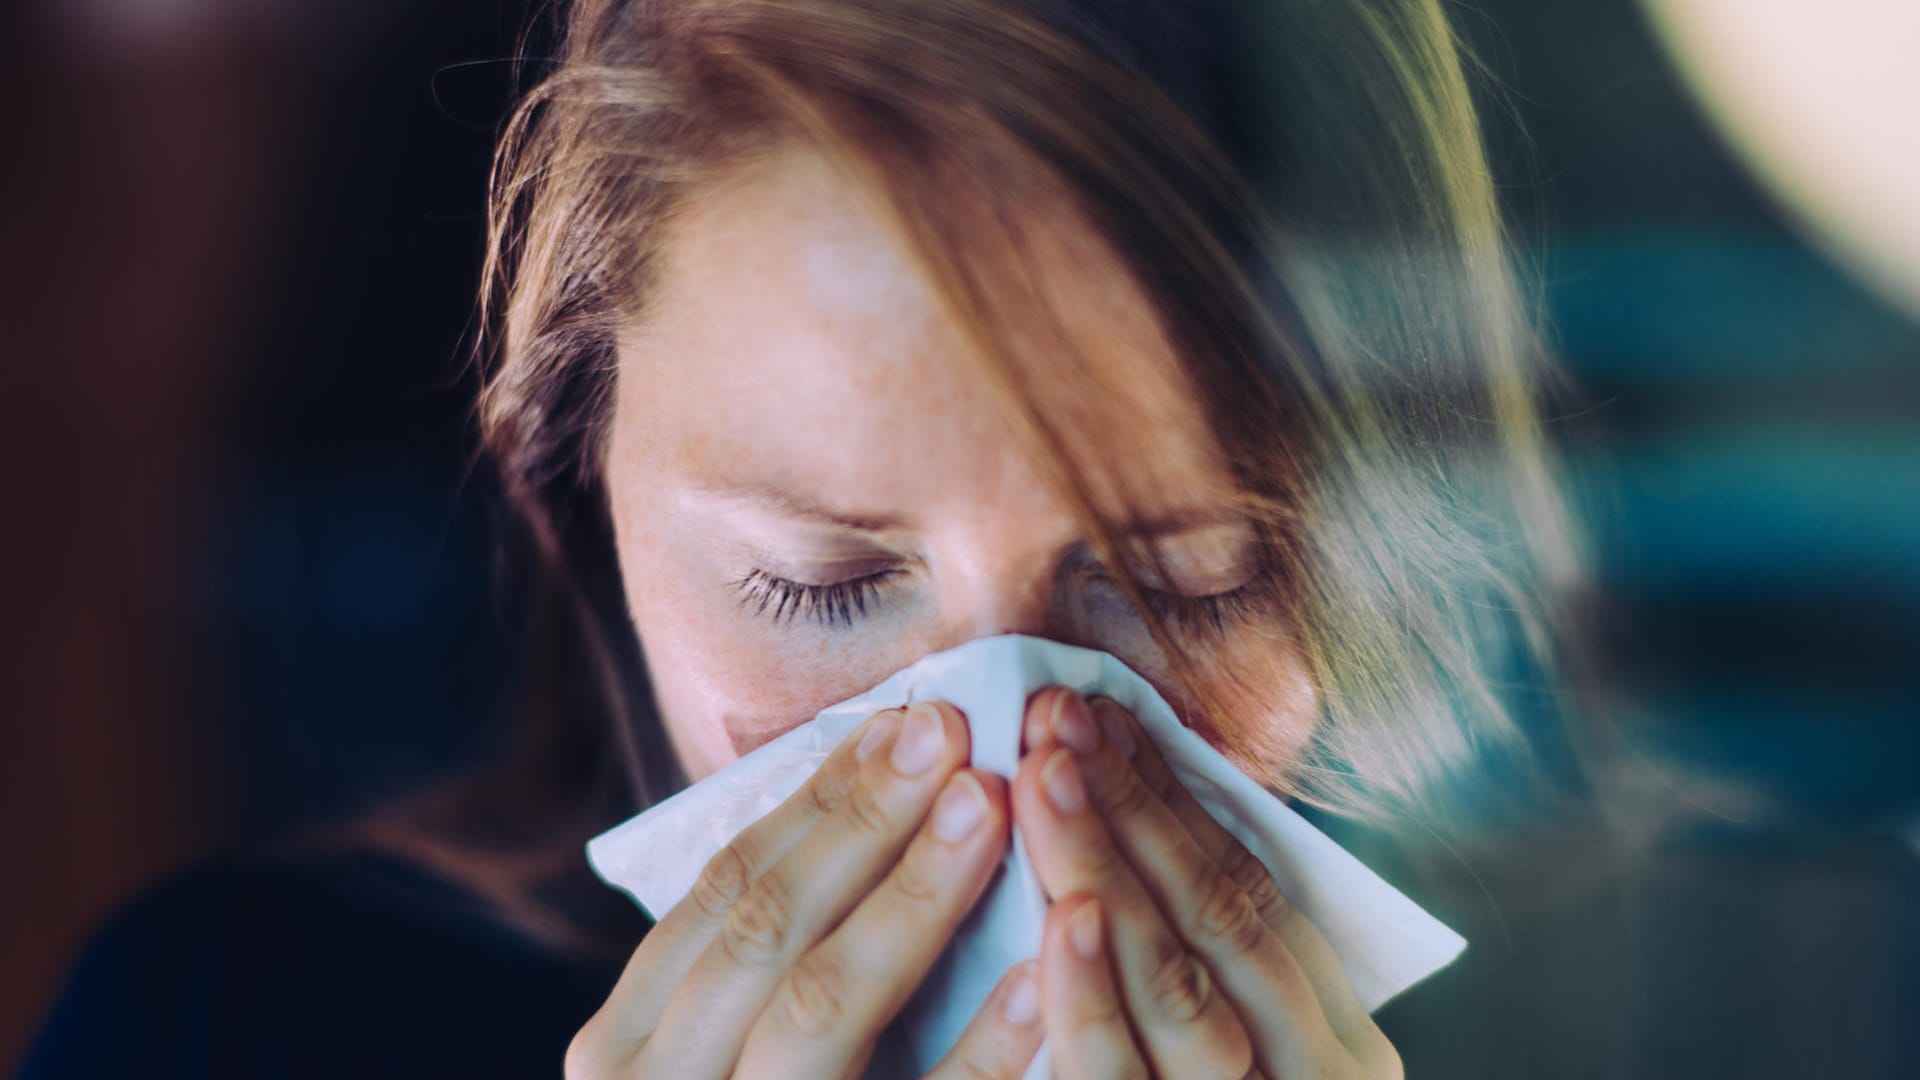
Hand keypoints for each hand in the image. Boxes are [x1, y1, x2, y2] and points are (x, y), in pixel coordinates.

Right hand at [566, 701, 1044, 1079]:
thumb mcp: (714, 1055)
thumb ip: (760, 958)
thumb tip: (868, 793)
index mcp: (622, 1052)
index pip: (722, 896)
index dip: (815, 804)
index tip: (905, 720)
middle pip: (762, 935)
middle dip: (862, 826)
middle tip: (955, 733)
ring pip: (816, 1017)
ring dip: (909, 903)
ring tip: (994, 808)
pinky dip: (975, 1050)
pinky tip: (1040, 978)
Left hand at [1012, 688, 1403, 1078]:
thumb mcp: (1247, 1042)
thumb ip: (1205, 965)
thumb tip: (1129, 820)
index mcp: (1336, 1040)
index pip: (1251, 893)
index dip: (1171, 798)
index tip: (1101, 713)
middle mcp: (1315, 1071)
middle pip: (1219, 920)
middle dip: (1134, 806)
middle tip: (1059, 715)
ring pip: (1176, 986)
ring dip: (1104, 869)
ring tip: (1043, 775)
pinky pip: (1117, 1078)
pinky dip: (1089, 998)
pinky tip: (1060, 921)